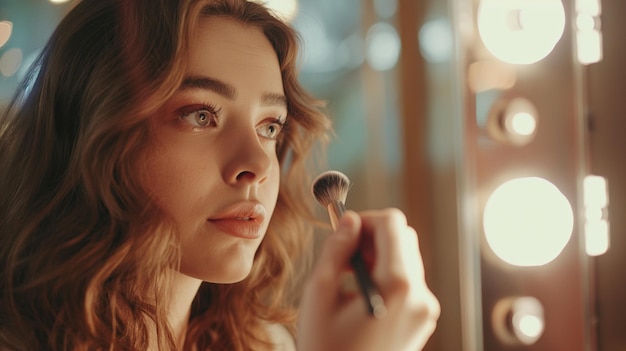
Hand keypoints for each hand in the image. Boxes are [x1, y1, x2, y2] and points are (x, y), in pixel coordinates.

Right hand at [297, 208, 439, 350]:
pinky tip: (361, 295)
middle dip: (372, 238)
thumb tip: (349, 220)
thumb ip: (336, 250)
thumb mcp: (320, 295)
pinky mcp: (423, 320)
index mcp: (397, 286)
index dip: (366, 219)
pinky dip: (387, 276)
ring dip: (379, 256)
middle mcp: (419, 295)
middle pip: (404, 239)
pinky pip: (408, 281)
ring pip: (406, 259)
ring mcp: (425, 310)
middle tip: (342, 256)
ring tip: (348, 278)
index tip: (344, 231)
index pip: (393, 224)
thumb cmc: (326, 349)